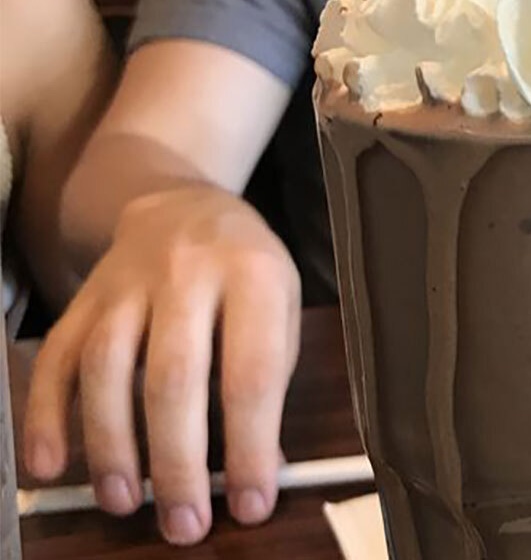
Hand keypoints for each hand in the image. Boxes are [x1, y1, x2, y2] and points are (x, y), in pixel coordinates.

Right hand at [23, 186, 300, 545]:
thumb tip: (261, 472)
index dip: (251, 445)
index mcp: (253, 276)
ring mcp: (126, 284)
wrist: (184, 208)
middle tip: (185, 525)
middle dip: (177, 462)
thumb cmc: (245, 272)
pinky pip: (56, 358)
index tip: (251, 503)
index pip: (252, 371)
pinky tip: (49, 467)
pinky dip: (46, 416)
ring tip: (124, 504)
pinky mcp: (82, 299)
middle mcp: (187, 274)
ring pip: (107, 368)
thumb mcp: (280, 308)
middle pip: (174, 376)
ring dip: (111, 446)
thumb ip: (271, 381)